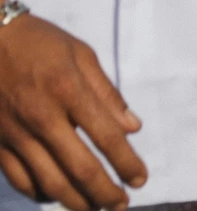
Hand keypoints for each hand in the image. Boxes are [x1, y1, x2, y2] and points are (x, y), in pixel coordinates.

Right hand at [0, 13, 145, 210]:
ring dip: (75, 201)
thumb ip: (107, 93)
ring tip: (93, 208)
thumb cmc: (39, 42)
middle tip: (121, 205)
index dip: (127, 163)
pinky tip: (56, 196)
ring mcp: (15, 133)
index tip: (140, 180)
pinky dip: (40, 193)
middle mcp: (42, 118)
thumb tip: (133, 128)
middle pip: (80, 168)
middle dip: (104, 193)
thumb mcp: (81, 55)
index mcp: (69, 91)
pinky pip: (19, 179)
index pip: (107, 137)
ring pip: (48, 182)